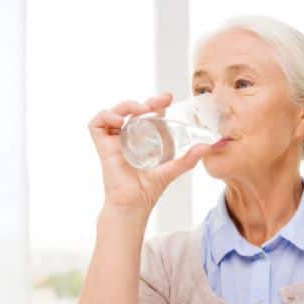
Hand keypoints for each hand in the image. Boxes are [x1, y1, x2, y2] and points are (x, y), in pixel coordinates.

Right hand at [88, 92, 211, 217]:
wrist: (133, 204)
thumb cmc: (147, 191)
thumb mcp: (171, 170)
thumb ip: (187, 160)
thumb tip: (206, 147)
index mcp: (140, 139)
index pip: (145, 115)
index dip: (155, 103)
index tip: (168, 99)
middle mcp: (125, 137)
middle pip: (131, 110)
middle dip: (144, 101)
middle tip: (159, 102)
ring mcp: (113, 141)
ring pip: (114, 112)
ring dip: (126, 105)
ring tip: (140, 110)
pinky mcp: (102, 146)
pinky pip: (97, 124)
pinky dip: (106, 116)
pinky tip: (120, 122)